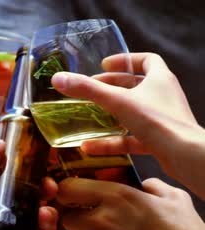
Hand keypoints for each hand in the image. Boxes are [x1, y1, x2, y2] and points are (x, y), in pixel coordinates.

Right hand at [51, 53, 204, 184]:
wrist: (186, 155)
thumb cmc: (158, 121)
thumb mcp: (117, 102)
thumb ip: (87, 90)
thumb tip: (58, 78)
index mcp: (160, 79)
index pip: (146, 60)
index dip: (125, 60)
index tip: (104, 65)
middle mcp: (164, 96)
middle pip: (136, 87)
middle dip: (111, 88)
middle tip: (90, 91)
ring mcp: (162, 119)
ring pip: (133, 114)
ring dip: (109, 116)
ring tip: (86, 119)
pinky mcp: (159, 140)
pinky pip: (132, 138)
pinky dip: (112, 142)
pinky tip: (90, 148)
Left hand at [57, 177, 204, 229]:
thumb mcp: (173, 198)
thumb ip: (152, 186)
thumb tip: (143, 184)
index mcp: (116, 196)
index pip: (67, 189)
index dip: (67, 195)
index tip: (73, 199)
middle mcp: (102, 219)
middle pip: (68, 220)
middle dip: (81, 224)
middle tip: (99, 228)